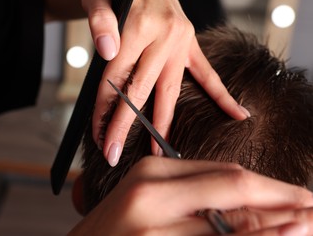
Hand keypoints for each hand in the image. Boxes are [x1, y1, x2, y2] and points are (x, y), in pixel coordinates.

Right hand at [69, 157, 312, 234]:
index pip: (225, 176)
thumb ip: (195, 195)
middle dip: (283, 203)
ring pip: (231, 227)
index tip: (302, 196)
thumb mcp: (149, 199)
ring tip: (306, 225)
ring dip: (274, 229)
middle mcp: (152, 198)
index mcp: (151, 175)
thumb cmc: (112, 231)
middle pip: (233, 191)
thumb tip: (254, 204)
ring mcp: (154, 231)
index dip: (272, 187)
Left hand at [82, 0, 249, 166]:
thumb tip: (106, 49)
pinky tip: (238, 114)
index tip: (98, 136)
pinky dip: (222, 95)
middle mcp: (164, 38)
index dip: (104, 109)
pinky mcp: (191, 45)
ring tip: (160, 152)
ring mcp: (181, 43)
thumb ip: (100, 20)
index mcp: (138, 26)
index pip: (116, 77)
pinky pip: (208, 73)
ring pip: (170, 91)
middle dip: (124, 127)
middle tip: (113, 156)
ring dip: (163, 124)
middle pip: (140, 91)